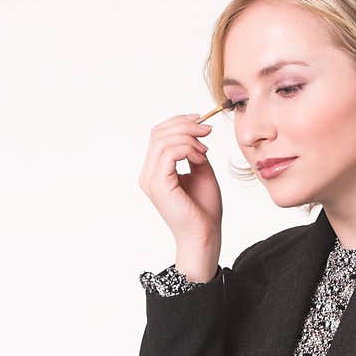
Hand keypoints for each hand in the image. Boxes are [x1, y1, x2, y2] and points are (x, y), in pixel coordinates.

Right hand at [138, 113, 222, 246]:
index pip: (158, 134)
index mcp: (155, 170)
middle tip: (208, 131)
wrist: (205, 235)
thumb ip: (194, 152)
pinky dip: (189, 150)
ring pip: (164, 140)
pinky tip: (201, 159)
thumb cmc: (203, 209)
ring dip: (189, 138)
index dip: (178, 122)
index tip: (201, 120)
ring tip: (205, 151)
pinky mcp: (159, 185)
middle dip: (185, 126)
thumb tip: (195, 133)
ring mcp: (150, 179)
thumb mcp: (201, 172)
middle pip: (158, 133)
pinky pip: (170, 153)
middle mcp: (148, 174)